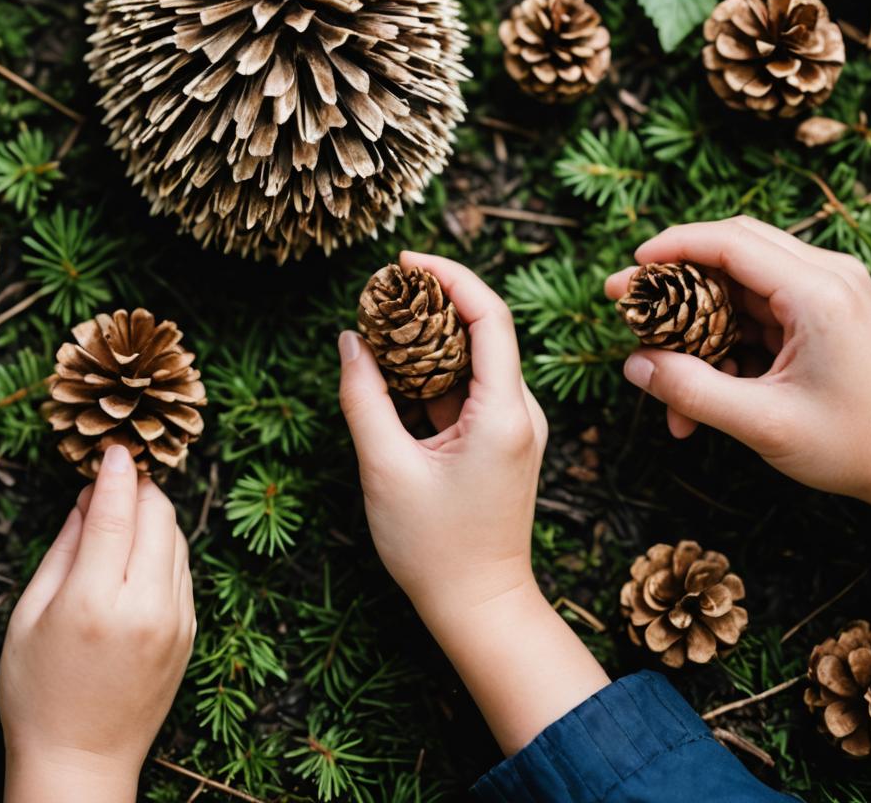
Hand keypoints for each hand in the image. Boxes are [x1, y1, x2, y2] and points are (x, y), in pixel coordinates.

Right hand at [0, 446, 193, 802]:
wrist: (81, 765)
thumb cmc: (38, 694)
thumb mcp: (29, 615)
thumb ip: (62, 550)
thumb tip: (85, 498)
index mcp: (94, 603)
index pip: (115, 513)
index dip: (114, 473)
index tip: (113, 448)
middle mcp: (143, 609)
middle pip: (157, 514)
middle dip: (138, 487)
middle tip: (112, 480)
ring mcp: (174, 622)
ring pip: (176, 537)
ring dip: (153, 515)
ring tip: (119, 518)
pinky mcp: (189, 634)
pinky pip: (183, 569)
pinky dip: (163, 547)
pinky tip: (136, 554)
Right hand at [338, 252, 546, 622]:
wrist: (480, 611)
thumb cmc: (434, 549)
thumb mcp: (385, 467)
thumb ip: (363, 396)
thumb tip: (350, 340)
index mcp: (504, 413)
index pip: (488, 315)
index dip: (449, 274)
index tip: (403, 260)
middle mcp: (521, 412)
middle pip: (483, 328)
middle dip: (431, 300)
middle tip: (379, 291)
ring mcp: (514, 427)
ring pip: (473, 357)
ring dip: (428, 336)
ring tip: (378, 325)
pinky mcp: (501, 441)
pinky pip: (468, 386)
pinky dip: (431, 371)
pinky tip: (392, 371)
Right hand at [606, 216, 870, 510]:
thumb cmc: (858, 447)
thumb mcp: (765, 424)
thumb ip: (693, 391)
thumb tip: (633, 365)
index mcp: (818, 292)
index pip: (730, 241)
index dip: (672, 248)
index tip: (629, 270)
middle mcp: (828, 276)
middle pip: (733, 247)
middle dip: (676, 278)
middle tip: (630, 303)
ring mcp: (830, 291)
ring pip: (741, 282)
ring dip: (701, 322)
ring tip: (670, 374)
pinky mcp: (826, 311)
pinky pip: (761, 308)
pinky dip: (728, 338)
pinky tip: (708, 386)